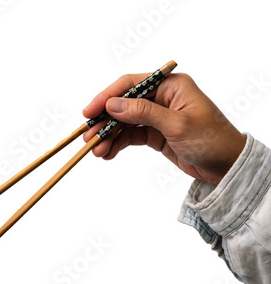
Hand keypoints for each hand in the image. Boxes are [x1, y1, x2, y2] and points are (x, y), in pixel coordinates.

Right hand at [82, 73, 245, 185]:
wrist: (227, 167)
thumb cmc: (211, 140)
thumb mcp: (176, 124)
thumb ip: (143, 112)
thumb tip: (112, 105)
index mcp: (170, 85)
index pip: (131, 84)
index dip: (107, 97)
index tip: (89, 112)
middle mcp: (161, 97)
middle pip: (123, 104)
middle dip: (105, 121)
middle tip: (89, 137)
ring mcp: (157, 116)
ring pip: (124, 123)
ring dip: (109, 136)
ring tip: (96, 150)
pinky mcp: (155, 134)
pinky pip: (131, 136)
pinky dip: (118, 144)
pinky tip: (108, 153)